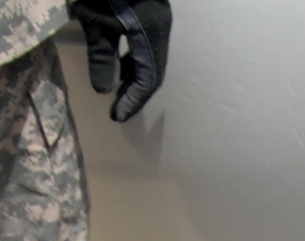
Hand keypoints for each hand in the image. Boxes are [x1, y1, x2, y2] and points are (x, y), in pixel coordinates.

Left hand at [69, 0, 171, 122]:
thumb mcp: (96, 20)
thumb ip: (101, 56)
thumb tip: (104, 90)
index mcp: (151, 35)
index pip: (147, 78)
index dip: (132, 100)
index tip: (117, 116)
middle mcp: (159, 30)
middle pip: (152, 71)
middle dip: (135, 92)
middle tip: (118, 109)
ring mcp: (156, 20)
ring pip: (149, 58)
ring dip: (133, 75)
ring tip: (116, 90)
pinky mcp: (148, 12)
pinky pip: (145, 45)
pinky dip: (132, 57)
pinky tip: (119, 62)